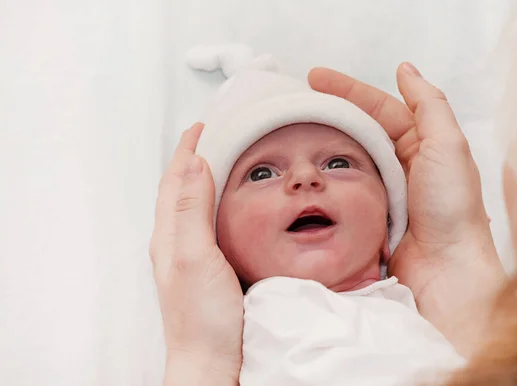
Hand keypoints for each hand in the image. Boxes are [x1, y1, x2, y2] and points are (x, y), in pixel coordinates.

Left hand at [150, 123, 242, 384]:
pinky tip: (227, 208)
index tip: (202, 126)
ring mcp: (189, 256)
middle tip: (211, 136)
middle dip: (191, 158)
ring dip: (200, 178)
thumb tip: (193, 163)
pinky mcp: (205, 268)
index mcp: (170, 235)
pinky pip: (204, 222)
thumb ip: (191, 210)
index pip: (175, 180)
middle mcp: (175, 242)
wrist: (209, 361)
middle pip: (179, 188)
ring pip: (190, 205)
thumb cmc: (202, 317)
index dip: (187, 150)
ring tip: (219, 160)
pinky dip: (212, 202)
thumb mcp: (195, 256)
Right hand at [308, 64, 505, 355]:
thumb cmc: (451, 209)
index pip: (379, 107)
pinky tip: (303, 171)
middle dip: (329, 113)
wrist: (445, 272)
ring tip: (292, 131)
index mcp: (421, 144)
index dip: (348, 89)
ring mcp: (380, 191)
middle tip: (295, 102)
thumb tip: (406, 70)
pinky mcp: (365, 216)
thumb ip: (429, 105)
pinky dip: (323, 179)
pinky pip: (339, 190)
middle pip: (358, 129)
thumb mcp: (448, 147)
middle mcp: (400, 165)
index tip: (314, 77)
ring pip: (345, 158)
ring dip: (322, 143)